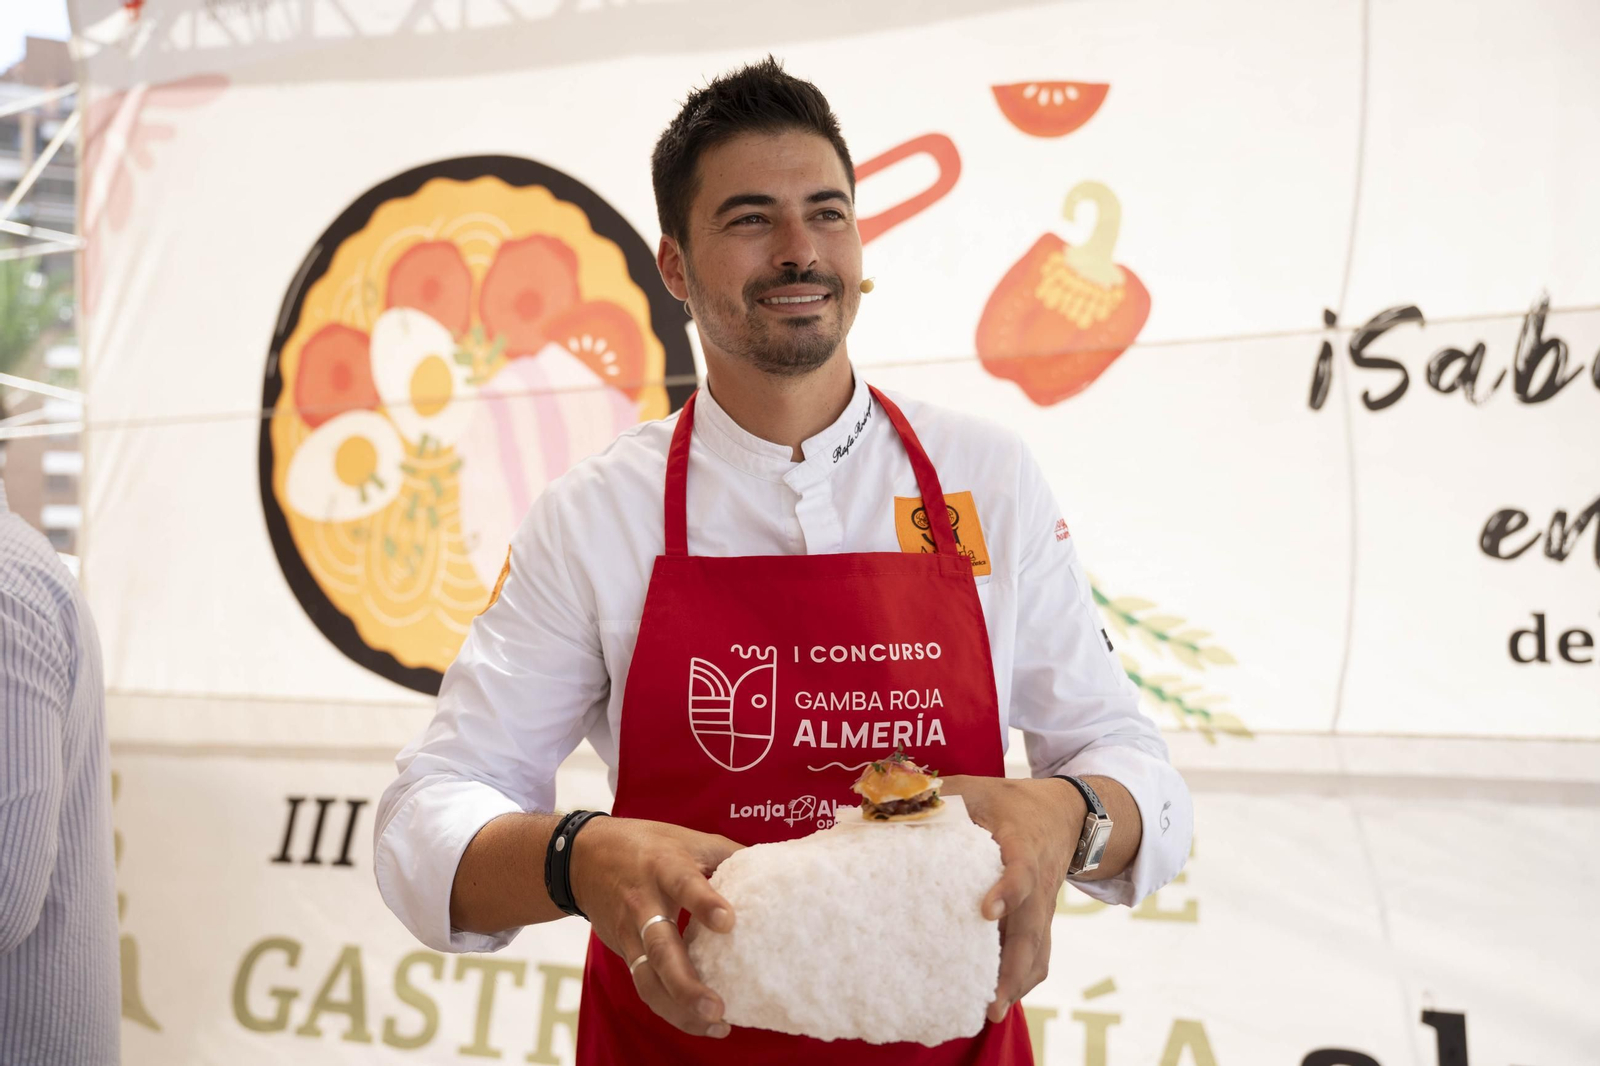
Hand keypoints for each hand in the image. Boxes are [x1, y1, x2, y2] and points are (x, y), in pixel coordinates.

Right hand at [569, 816, 742, 1037]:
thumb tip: (775, 871)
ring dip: (679, 1008)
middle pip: (661, 949)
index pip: (684, 884)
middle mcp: (644, 904)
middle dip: (686, 983)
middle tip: (717, 1006)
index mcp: (664, 868)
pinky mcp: (625, 953)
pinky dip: (671, 1009)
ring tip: (715, 1024)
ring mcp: (630, 933)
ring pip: (648, 979)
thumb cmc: (647, 845)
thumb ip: (728, 854)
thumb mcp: (688, 838)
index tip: (728, 922)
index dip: (704, 903)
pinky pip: (646, 986)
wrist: (583, 857)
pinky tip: (699, 1023)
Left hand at [941, 775, 1080, 1022]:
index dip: (1007, 893)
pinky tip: (995, 999)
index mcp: (1023, 846)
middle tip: (991, 1002)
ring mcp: (1042, 907)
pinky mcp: (1040, 922)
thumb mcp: (976, 789)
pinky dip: (1019, 980)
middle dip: (1013, 970)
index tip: (986, 911)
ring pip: (1038, 953)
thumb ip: (938, 797)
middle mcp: (1038, 884)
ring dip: (1017, 984)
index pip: (1021, 873)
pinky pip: (1037, 957)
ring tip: (990, 1011)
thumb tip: (889, 807)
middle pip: (1033, 933)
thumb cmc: (1010, 802)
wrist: (1064, 814)